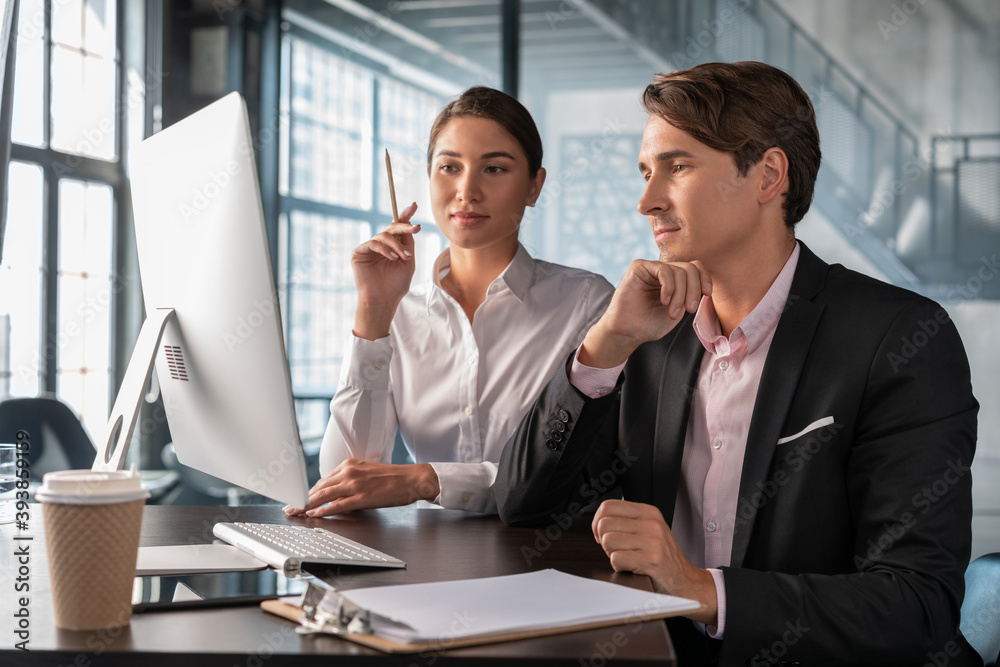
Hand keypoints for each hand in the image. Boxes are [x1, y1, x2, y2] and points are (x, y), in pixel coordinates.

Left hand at [285, 459, 440, 516]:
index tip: (297, 498)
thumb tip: (335, 492)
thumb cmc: (392, 478)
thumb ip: (349, 480)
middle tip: (290, 507)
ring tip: (295, 512)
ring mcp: (354, 484)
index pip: (322, 480)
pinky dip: (323, 510)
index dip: (308, 491)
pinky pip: (337, 504)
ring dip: (307, 505)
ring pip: (323, 495)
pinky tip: (314, 514)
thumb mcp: (366, 473)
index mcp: (349, 464)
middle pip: (319, 487)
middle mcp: (349, 472)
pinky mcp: (361, 496)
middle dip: (302, 499)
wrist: (411, 479)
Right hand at [352, 202, 420, 339]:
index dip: (406, 215)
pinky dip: (385, 249)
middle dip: (404, 226)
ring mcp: (369, 248)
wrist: (383, 300)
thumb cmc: (396, 285)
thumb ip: (408, 244)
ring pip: (384, 235)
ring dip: (397, 245)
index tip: (414, 205)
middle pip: (391, 227)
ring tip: (404, 257)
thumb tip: (410, 226)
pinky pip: (373, 243)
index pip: (398, 228)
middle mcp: (380, 245)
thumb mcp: (408, 263)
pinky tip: (392, 258)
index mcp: (392, 247)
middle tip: (415, 228)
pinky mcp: (359, 253)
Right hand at [579, 260, 711, 367]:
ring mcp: (651, 268)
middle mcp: (663, 271)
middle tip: (690, 310)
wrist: (626, 333)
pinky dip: (668, 287)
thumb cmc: (648, 325)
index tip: (707, 294)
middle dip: (694, 290)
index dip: (704, 278)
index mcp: (673, 280)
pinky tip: (664, 301)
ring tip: (672, 313)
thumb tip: (706, 285)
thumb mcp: (678, 310)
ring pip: (679, 270)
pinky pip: (663, 270)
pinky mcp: (639, 267)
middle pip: (690, 268)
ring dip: (680, 295)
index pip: (695, 268)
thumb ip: (689, 295)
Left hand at [592, 499, 717, 625]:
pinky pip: (617, 559)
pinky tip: (631, 568)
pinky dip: (619, 567)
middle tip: (618, 550)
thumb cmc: (662, 557)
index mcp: (648, 512)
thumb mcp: (648, 530)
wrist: (685, 581)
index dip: (597, 522)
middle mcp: (652, 523)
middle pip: (604, 524)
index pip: (608, 506)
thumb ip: (626, 521)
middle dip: (604, 541)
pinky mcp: (652, 560)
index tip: (601, 535)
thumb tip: (598, 522)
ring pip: (608, 540)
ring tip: (626, 558)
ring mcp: (654, 541)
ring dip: (611, 554)